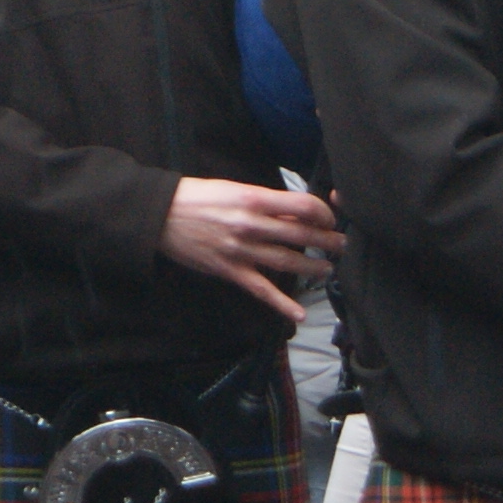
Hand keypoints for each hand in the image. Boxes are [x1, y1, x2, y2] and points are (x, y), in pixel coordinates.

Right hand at [161, 176, 344, 316]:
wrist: (161, 215)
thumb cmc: (196, 197)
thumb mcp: (233, 188)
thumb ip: (264, 201)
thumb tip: (292, 212)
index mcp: (253, 199)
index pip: (302, 207)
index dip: (323, 213)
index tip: (329, 218)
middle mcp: (251, 225)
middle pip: (301, 235)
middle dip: (327, 241)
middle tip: (341, 244)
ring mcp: (241, 251)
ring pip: (288, 262)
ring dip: (313, 267)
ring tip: (327, 269)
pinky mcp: (230, 271)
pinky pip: (261, 290)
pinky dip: (282, 304)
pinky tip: (299, 314)